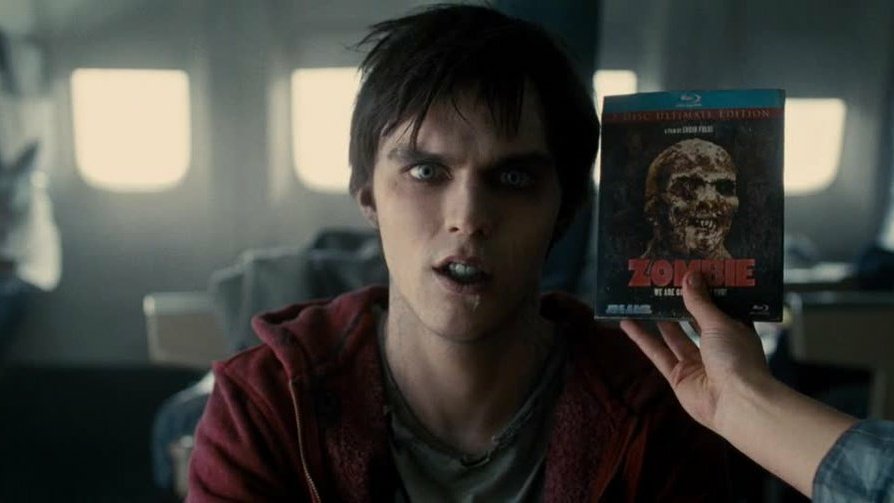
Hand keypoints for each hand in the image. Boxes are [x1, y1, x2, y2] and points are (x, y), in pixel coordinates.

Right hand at [620, 271, 769, 432]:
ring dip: (658, 318)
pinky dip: (642, 339)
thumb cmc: (737, 358)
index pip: (719, 307)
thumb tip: (689, 277)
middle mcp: (716, 347)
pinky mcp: (678, 377)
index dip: (704, 291)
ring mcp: (696, 364)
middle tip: (660, 282)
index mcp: (735, 332)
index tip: (689, 272)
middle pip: (693, 321)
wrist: (736, 403)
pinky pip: (658, 354)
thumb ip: (700, 303)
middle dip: (678, 303)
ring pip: (673, 336)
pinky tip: (627, 323)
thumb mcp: (719, 323)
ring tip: (641, 297)